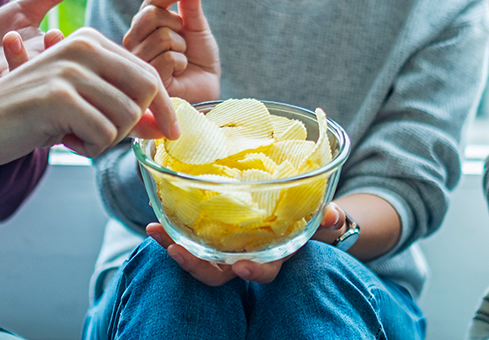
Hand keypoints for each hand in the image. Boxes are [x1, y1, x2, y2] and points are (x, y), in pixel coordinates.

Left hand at [0, 0, 77, 91]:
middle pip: (35, 75)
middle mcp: (23, 77)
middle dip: (33, 55)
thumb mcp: (26, 11)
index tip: (54, 32)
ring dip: (11, 61)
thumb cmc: (2, 33)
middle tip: (26, 35)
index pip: (56, 59)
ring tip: (9, 36)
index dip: (56, 50)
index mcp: (40, 60)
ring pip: (8, 84)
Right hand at [0, 28, 180, 180]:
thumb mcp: (82, 105)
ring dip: (108, 139)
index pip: (148, 72)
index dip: (164, 107)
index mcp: (90, 41)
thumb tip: (166, 128)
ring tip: (78, 137)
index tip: (169, 132)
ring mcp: (70, 70)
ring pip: (127, 116)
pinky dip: (91, 148)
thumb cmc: (30, 115)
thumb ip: (123, 110)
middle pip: (146, 91)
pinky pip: (103, 133)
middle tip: (107, 137)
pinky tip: (67, 141)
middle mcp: (83, 47)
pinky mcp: (58, 97)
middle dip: (137, 124)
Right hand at [124, 0, 219, 102]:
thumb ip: (191, 6)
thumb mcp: (197, 30)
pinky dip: (181, 63)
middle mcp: (135, 41)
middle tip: (184, 40)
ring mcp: (137, 60)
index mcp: (145, 26)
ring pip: (162, 37)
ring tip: (181, 61)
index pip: (152, 1)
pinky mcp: (145, 78)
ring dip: (182, 48)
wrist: (206, 93)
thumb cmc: (199, 63)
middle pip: (151, 15)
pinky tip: (178, 74)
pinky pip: (168, 57)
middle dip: (176, 25)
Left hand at [146, 202, 346, 285]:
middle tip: (176, 251)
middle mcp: (244, 258)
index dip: (253, 271)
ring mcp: (224, 250)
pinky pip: (187, 238)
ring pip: (197, 258)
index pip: (263, 271)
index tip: (241, 266)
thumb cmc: (306, 218)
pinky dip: (170, 230)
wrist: (290, 214)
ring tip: (155, 230)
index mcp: (272, 257)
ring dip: (173, 246)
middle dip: (196, 266)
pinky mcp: (210, 236)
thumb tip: (334, 215)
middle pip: (218, 273)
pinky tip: (154, 219)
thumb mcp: (320, 217)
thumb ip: (327, 217)